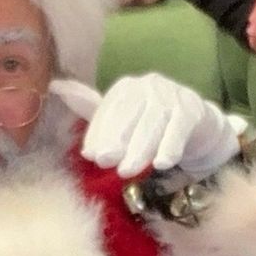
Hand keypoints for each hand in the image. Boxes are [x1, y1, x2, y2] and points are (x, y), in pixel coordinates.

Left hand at [80, 71, 241, 179]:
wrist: (199, 124)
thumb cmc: (153, 124)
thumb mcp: (124, 118)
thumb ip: (94, 112)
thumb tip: (56, 87)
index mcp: (127, 87)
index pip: (109, 109)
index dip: (98, 132)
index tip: (91, 155)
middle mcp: (148, 85)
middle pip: (130, 115)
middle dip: (116, 141)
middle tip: (106, 163)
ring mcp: (172, 95)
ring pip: (153, 124)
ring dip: (140, 149)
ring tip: (128, 170)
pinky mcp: (192, 109)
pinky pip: (179, 130)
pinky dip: (170, 146)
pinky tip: (162, 163)